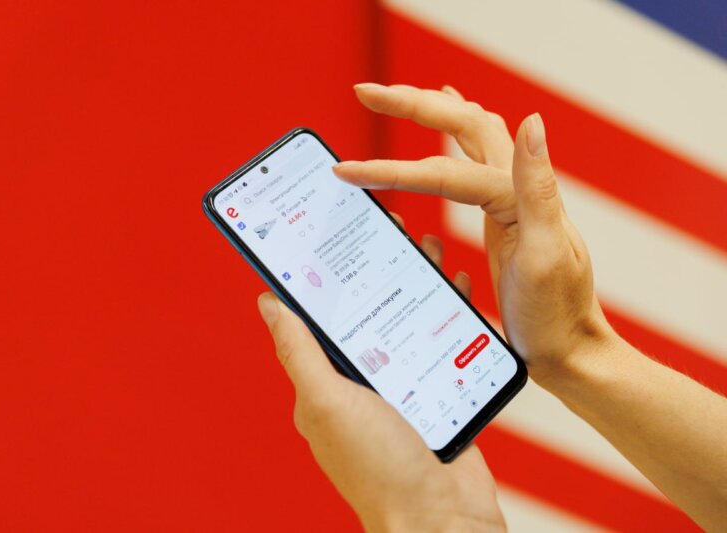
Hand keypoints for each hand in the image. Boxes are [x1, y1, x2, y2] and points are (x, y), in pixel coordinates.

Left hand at [257, 229, 504, 532]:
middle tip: (387, 226)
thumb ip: (300, 353)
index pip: (316, 318)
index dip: (320, 277)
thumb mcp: (328, 402)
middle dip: (376, 268)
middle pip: (365, 311)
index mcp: (326, 381)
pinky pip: (438, 342)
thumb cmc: (379, 467)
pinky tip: (455, 286)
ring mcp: (400, 386)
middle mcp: (359, 382)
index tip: (327, 234)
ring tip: (423, 245)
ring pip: (404, 320)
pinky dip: (445, 313)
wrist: (442, 517)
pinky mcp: (436, 392)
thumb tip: (268, 303)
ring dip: (413, 283)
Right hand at [333, 83, 615, 385]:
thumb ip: (538, 189)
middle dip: (410, 102)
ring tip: (397, 97)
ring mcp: (506, 200)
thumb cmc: (554, 313)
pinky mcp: (499, 216)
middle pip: (460, 123)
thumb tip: (532, 121)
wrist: (568, 348)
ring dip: (430, 111)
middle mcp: (512, 188)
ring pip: (467, 136)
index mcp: (515, 196)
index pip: (442, 171)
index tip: (345, 172)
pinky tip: (440, 140)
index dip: (391, 168)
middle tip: (364, 92)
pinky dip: (451, 138)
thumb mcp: (547, 255)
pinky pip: (470, 163)